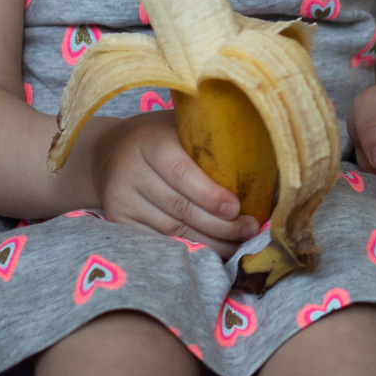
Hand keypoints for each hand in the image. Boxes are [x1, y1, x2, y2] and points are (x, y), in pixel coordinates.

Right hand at [96, 112, 261, 245]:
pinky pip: (159, 242)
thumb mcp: (180, 125)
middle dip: (220, 225)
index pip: (181, 173)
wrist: (109, 153)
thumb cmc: (162, 138)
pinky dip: (188, 249)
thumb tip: (265, 151)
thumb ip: (210, 137)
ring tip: (238, 244)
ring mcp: (121, 199)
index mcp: (150, 142)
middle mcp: (130, 171)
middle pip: (180, 208)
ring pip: (172, 230)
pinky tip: (212, 250)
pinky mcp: (118, 221)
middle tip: (249, 229)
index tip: (237, 208)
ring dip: (210, 242)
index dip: (210, 195)